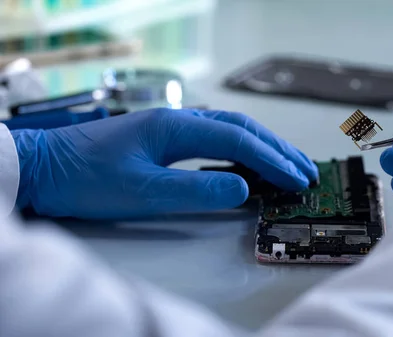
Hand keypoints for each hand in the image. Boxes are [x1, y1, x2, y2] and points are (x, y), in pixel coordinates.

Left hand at [11, 108, 317, 218]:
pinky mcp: (166, 137)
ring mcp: (173, 126)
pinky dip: (241, 151)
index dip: (272, 161)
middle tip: (306, 171)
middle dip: (277, 150)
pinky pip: (215, 139)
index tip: (298, 180)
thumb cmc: (87, 180)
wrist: (45, 167)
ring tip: (289, 165)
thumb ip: (195, 190)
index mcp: (176, 127)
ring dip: (263, 147)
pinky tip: (250, 164)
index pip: (238, 141)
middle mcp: (180, 119)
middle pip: (241, 129)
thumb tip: (244, 190)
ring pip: (230, 131)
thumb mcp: (141, 192)